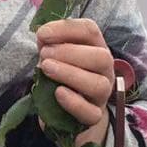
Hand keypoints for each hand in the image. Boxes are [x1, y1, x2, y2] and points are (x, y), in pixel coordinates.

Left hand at [35, 18, 115, 146]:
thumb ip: (49, 45)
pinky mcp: (94, 117)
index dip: (66, 29)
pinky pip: (91, 112)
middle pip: (101, 57)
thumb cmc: (61, 78)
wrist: (67, 115)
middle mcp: (104, 71)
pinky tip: (58, 93)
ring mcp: (102, 95)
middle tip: (44, 54)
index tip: (42, 34)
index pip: (90, 31)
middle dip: (69, 52)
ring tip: (46, 68)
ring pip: (98, 84)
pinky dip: (74, 102)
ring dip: (70, 73)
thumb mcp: (54, 57)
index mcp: (95, 49)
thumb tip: (43, 34)